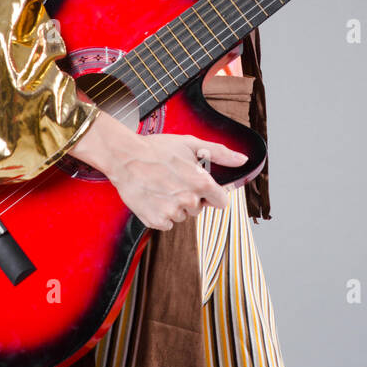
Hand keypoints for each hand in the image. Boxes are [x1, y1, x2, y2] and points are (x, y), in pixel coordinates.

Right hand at [67, 107, 245, 230]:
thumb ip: (220, 153)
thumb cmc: (156, 148)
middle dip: (190, 197)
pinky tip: (153, 196)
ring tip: (160, 186)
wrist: (124, 156)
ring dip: (174, 205)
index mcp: (201, 182)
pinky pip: (166, 223)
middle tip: (173, 180)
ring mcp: (171, 212)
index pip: (221, 202)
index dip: (212, 194)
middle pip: (199, 209)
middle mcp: (188, 200)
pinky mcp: (154, 220)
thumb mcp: (191, 144)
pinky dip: (160, 213)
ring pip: (181, 216)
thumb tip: (242, 159)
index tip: (202, 187)